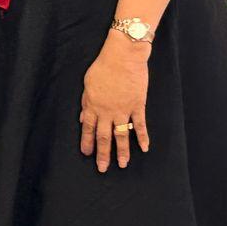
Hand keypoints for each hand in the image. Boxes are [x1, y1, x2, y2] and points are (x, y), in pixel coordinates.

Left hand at [79, 34, 151, 171]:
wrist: (123, 57)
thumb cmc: (103, 67)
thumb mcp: (87, 84)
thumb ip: (85, 103)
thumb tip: (82, 118)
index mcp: (92, 105)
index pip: (88, 129)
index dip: (87, 142)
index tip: (87, 154)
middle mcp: (107, 111)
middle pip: (104, 137)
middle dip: (103, 154)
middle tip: (103, 168)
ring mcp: (123, 110)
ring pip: (122, 135)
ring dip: (122, 151)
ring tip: (122, 164)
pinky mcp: (137, 106)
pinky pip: (140, 125)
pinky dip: (142, 137)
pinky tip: (144, 148)